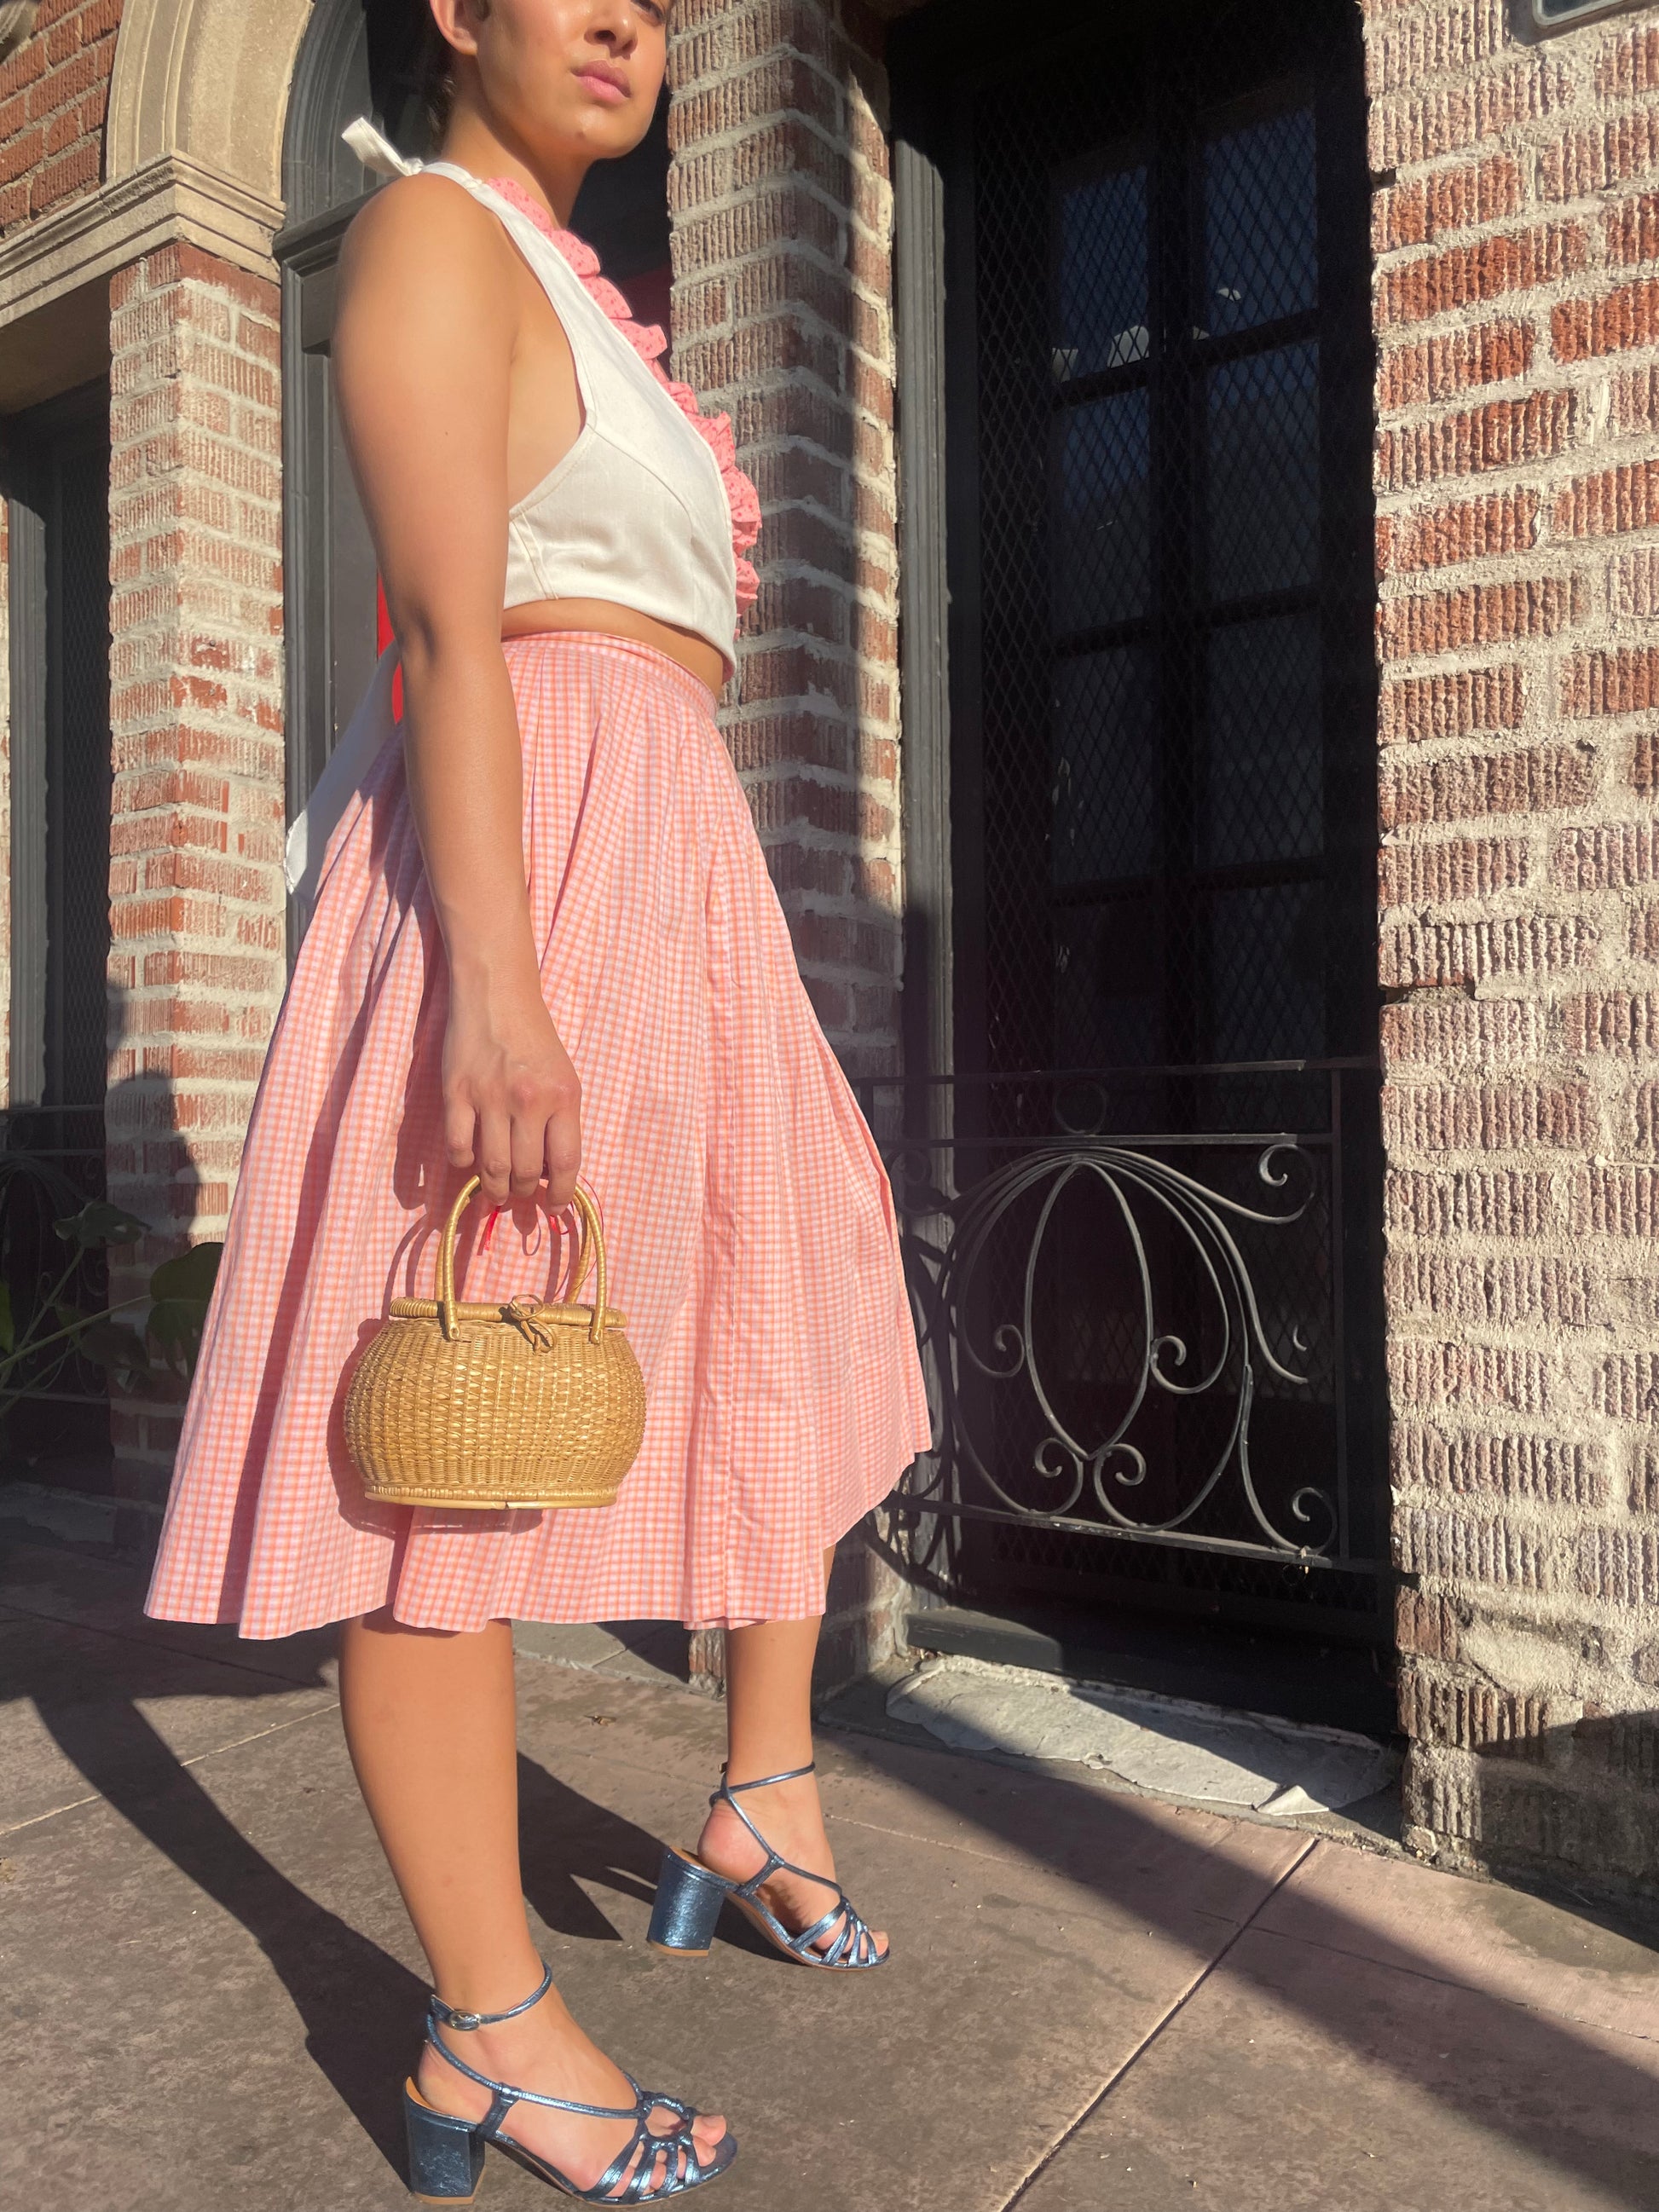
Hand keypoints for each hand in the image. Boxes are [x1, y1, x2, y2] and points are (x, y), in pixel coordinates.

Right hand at [442, 965, 580, 1207]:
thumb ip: (560, 1122)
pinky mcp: (456, 1093)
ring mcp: (490, 1098)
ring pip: (491, 1168)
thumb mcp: (564, 1077)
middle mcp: (528, 1100)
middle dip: (523, 1195)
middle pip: (526, 1173)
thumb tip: (550, 1174)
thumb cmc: (536, 1039)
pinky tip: (470, 1159)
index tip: (556, 1208)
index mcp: (563, 1097)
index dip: (562, 1195)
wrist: (497, 994)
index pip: (566, 1163)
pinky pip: (458, 1147)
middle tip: (519, 1197)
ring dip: (494, 1190)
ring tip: (496, 1193)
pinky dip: (463, 1163)